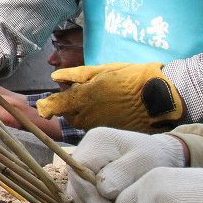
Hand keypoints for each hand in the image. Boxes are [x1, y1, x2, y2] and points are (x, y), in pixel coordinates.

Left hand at [36, 62, 182, 131]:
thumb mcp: (102, 70)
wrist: (161, 97)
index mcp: (82, 97)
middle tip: (81, 93)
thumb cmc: (131, 78)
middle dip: (69, 106)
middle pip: (68, 115)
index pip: (53, 106)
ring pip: (80, 122)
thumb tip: (54, 77)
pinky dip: (96, 119)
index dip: (45, 106)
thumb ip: (75, 75)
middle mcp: (87, 115)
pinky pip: (96, 127)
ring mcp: (99, 126)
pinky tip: (108, 110)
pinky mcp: (111, 132)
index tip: (42, 105)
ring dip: (82, 113)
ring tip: (98, 100)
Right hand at [66, 127, 184, 202]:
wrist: (159, 156)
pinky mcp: (85, 179)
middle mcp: (82, 152)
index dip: (90, 194)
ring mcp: (81, 166)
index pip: (79, 170)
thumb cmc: (153, 157)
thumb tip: (104, 191)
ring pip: (77, 194)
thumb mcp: (142, 161)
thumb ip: (121, 174)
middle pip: (75, 184)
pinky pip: (82, 199)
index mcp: (95, 142)